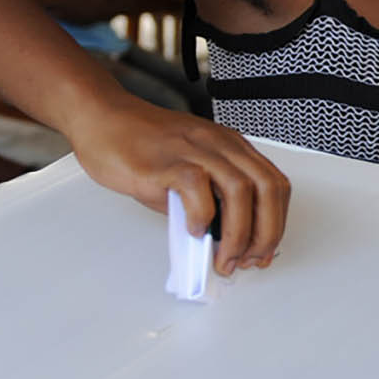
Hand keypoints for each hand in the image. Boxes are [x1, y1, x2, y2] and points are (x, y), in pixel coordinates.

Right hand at [67, 97, 289, 276]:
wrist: (102, 119)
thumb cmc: (141, 143)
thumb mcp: (187, 170)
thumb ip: (208, 200)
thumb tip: (221, 239)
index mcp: (231, 147)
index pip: (274, 185)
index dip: (276, 223)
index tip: (263, 250)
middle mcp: (220, 145)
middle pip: (266, 188)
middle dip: (265, 233)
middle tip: (249, 259)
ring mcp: (195, 150)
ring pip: (240, 190)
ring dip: (238, 233)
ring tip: (223, 256)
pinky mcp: (167, 160)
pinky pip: (197, 187)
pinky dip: (202, 215)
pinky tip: (193, 229)